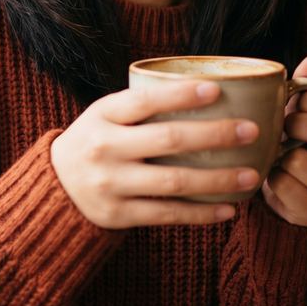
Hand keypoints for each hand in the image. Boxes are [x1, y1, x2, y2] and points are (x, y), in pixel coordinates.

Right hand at [50, 81, 262, 228]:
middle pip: (168, 140)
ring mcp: (111, 184)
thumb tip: (210, 93)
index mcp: (103, 115)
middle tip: (251, 130)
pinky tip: (229, 208)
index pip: (145, 101)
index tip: (217, 90)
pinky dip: (201, 212)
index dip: (181, 95)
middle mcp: (105, 148)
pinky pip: (167, 214)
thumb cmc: (96, 140)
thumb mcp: (106, 115)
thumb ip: (143, 107)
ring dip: (218, 178)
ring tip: (252, 174)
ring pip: (173, 181)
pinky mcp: (118, 215)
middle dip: (215, 135)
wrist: (54, 186)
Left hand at [261, 54, 306, 227]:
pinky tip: (274, 178)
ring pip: (298, 159)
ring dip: (277, 154)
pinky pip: (283, 184)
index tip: (294, 104)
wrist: (288, 193)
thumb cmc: (294, 143)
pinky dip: (271, 178)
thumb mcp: (302, 112)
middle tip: (281, 129)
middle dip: (290, 124)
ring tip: (277, 155)